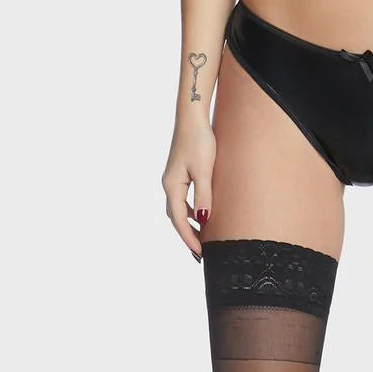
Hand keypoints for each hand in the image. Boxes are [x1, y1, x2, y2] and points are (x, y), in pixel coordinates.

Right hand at [161, 119, 216, 257]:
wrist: (192, 117)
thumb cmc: (198, 140)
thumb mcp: (204, 170)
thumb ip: (204, 196)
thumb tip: (203, 221)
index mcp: (172, 186)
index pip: (180, 221)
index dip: (189, 239)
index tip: (200, 254)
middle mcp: (169, 184)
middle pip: (176, 218)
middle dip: (187, 236)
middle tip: (200, 253)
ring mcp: (173, 178)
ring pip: (179, 209)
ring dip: (188, 224)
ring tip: (202, 238)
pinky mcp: (180, 172)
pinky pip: (183, 198)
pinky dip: (190, 211)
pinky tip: (201, 213)